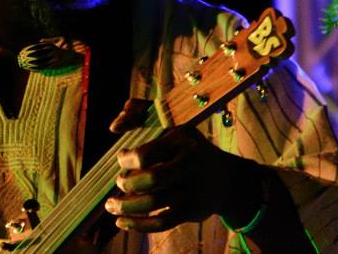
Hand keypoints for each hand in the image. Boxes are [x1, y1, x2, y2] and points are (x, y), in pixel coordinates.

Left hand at [105, 99, 264, 232]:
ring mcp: (191, 189)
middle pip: (151, 179)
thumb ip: (141, 113)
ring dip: (125, 206)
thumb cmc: (187, 147)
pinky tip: (122, 222)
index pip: (147, 153)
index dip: (127, 159)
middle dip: (127, 183)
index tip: (122, 158)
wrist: (225, 178)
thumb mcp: (173, 124)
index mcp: (181, 139)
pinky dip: (137, 225)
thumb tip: (114, 127)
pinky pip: (160, 222)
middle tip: (120, 181)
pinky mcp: (191, 211)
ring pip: (153, 203)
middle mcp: (188, 164)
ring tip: (112, 205)